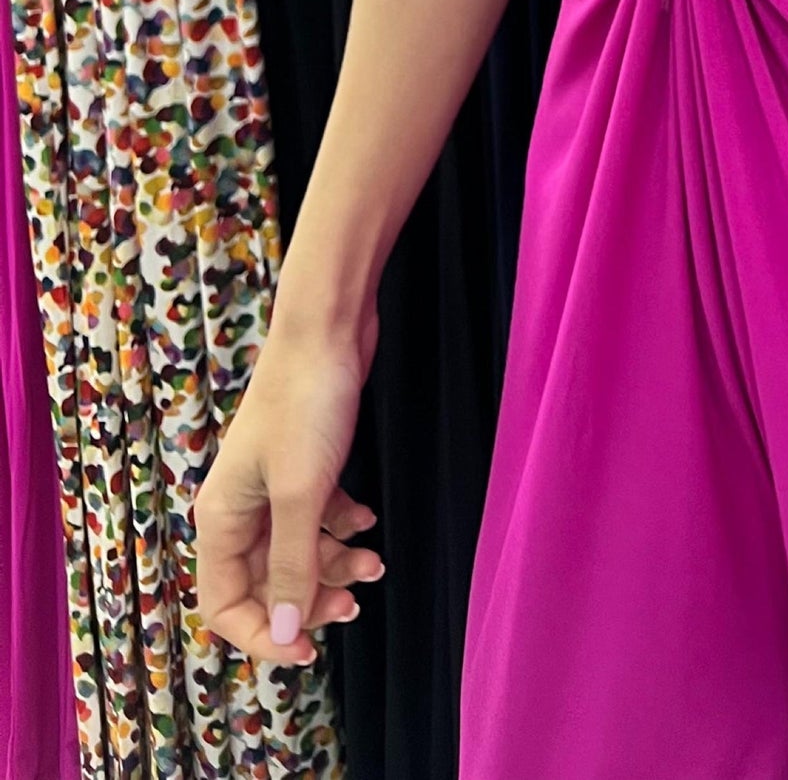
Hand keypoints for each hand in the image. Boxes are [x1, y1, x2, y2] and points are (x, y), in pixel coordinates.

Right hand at [193, 318, 382, 666]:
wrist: (328, 329)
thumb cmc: (306, 405)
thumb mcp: (301, 494)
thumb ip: (291, 565)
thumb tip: (282, 635)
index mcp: (220, 519)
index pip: (224, 604)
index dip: (262, 635)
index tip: (309, 649)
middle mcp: (239, 508)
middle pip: (264, 582)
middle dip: (308, 600)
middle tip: (354, 604)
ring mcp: (272, 485)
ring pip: (297, 550)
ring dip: (334, 566)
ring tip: (375, 564)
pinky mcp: (304, 463)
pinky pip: (317, 516)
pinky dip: (343, 526)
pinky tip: (368, 520)